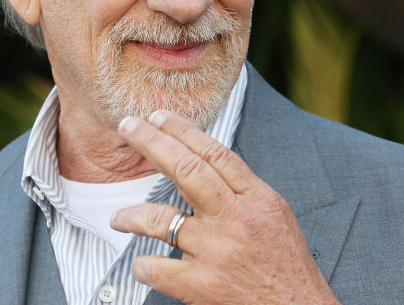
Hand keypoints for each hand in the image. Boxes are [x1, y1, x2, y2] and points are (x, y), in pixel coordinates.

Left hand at [110, 110, 339, 304]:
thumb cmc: (286, 265)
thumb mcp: (275, 215)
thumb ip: (242, 190)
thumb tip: (204, 162)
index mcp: (257, 199)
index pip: (215, 153)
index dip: (183, 130)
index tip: (158, 117)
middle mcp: (236, 220)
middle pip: (186, 170)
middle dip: (152, 143)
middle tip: (128, 128)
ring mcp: (218, 252)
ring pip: (161, 219)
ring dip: (132, 215)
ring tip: (117, 218)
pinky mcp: (203, 286)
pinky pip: (158, 268)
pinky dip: (143, 265)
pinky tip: (141, 264)